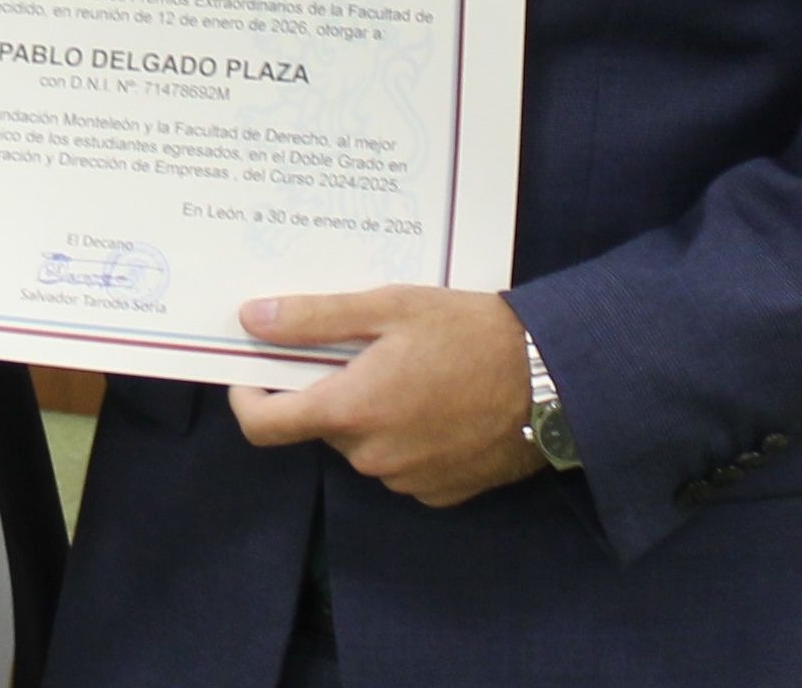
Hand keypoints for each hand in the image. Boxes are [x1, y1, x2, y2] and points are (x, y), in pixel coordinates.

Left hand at [225, 286, 542, 507]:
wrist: (553, 379)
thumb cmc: (470, 332)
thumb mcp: (390, 307)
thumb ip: (315, 318)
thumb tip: (252, 318)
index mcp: (351, 410)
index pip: (265, 425)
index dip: (247, 399)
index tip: (252, 372)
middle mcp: (371, 456)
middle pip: (323, 425)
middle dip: (330, 389)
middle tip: (364, 347)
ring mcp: (407, 481)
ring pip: (364, 444)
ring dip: (372, 413)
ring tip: (413, 370)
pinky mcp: (440, 493)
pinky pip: (401, 465)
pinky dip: (406, 437)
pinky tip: (439, 402)